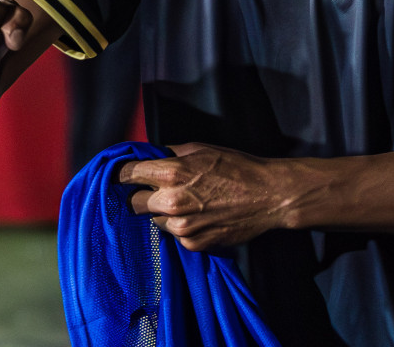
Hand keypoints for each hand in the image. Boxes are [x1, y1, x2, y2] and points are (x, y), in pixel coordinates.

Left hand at [119, 143, 291, 252]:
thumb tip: (149, 158)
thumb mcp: (203, 149)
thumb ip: (171, 154)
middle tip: (159, 191)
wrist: (269, 196)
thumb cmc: (239, 168)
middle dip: (142, 196)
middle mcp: (171, 202)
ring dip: (163, 213)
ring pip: (154, 221)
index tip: (126, 176)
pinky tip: (202, 216)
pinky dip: (182, 226)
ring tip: (190, 203)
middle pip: (132, 204)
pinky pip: (174, 235)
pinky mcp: (192, 244)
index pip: (127, 175)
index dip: (125, 174)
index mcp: (172, 173)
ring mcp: (181, 227)